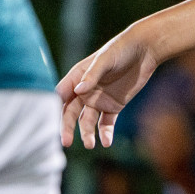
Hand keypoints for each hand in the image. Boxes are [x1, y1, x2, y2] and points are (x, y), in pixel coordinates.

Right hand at [57, 28, 163, 148]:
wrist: (145, 51)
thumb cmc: (121, 49)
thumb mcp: (105, 59)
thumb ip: (92, 75)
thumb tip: (79, 90)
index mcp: (77, 77)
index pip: (61, 95)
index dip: (54, 108)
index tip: (49, 121)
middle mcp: (85, 91)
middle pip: (71, 112)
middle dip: (67, 127)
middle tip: (66, 142)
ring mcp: (98, 100)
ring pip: (88, 121)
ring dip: (86, 133)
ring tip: (90, 144)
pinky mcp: (113, 107)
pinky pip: (106, 123)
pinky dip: (105, 133)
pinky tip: (106, 141)